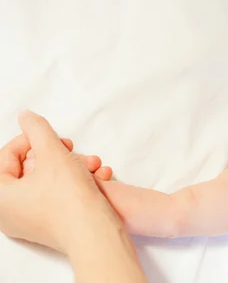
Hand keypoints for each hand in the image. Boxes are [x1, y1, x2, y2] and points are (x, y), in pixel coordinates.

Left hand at [0, 110, 121, 251]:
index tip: (49, 136)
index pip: (6, 156)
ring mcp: (26, 223)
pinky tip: (88, 177)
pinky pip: (50, 197)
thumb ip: (38, 129)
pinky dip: (66, 183)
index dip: (30, 139)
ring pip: (41, 182)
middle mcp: (6, 214)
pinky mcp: (46, 228)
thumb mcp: (53, 153)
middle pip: (24, 169)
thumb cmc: (70, 200)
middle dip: (50, 153)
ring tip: (86, 162)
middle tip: (67, 148)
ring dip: (64, 166)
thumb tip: (26, 117)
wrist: (95, 233)